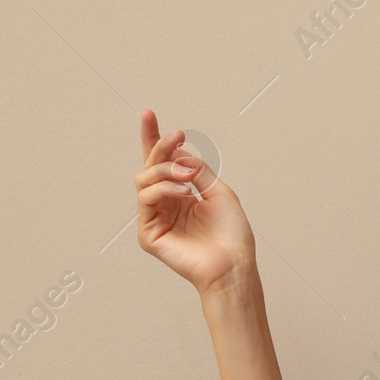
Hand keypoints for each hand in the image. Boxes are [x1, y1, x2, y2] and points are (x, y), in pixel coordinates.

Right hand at [134, 109, 256, 295]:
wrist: (235, 265)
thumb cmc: (232, 234)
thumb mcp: (219, 192)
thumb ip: (198, 171)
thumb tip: (179, 154)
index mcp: (182, 194)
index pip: (163, 163)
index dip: (155, 139)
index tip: (149, 114)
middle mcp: (165, 204)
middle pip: (150, 166)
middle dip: (160, 146)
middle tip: (177, 136)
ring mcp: (154, 218)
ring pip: (145, 179)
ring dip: (166, 170)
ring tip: (188, 176)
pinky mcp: (148, 234)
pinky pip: (146, 200)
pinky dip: (162, 189)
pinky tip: (182, 191)